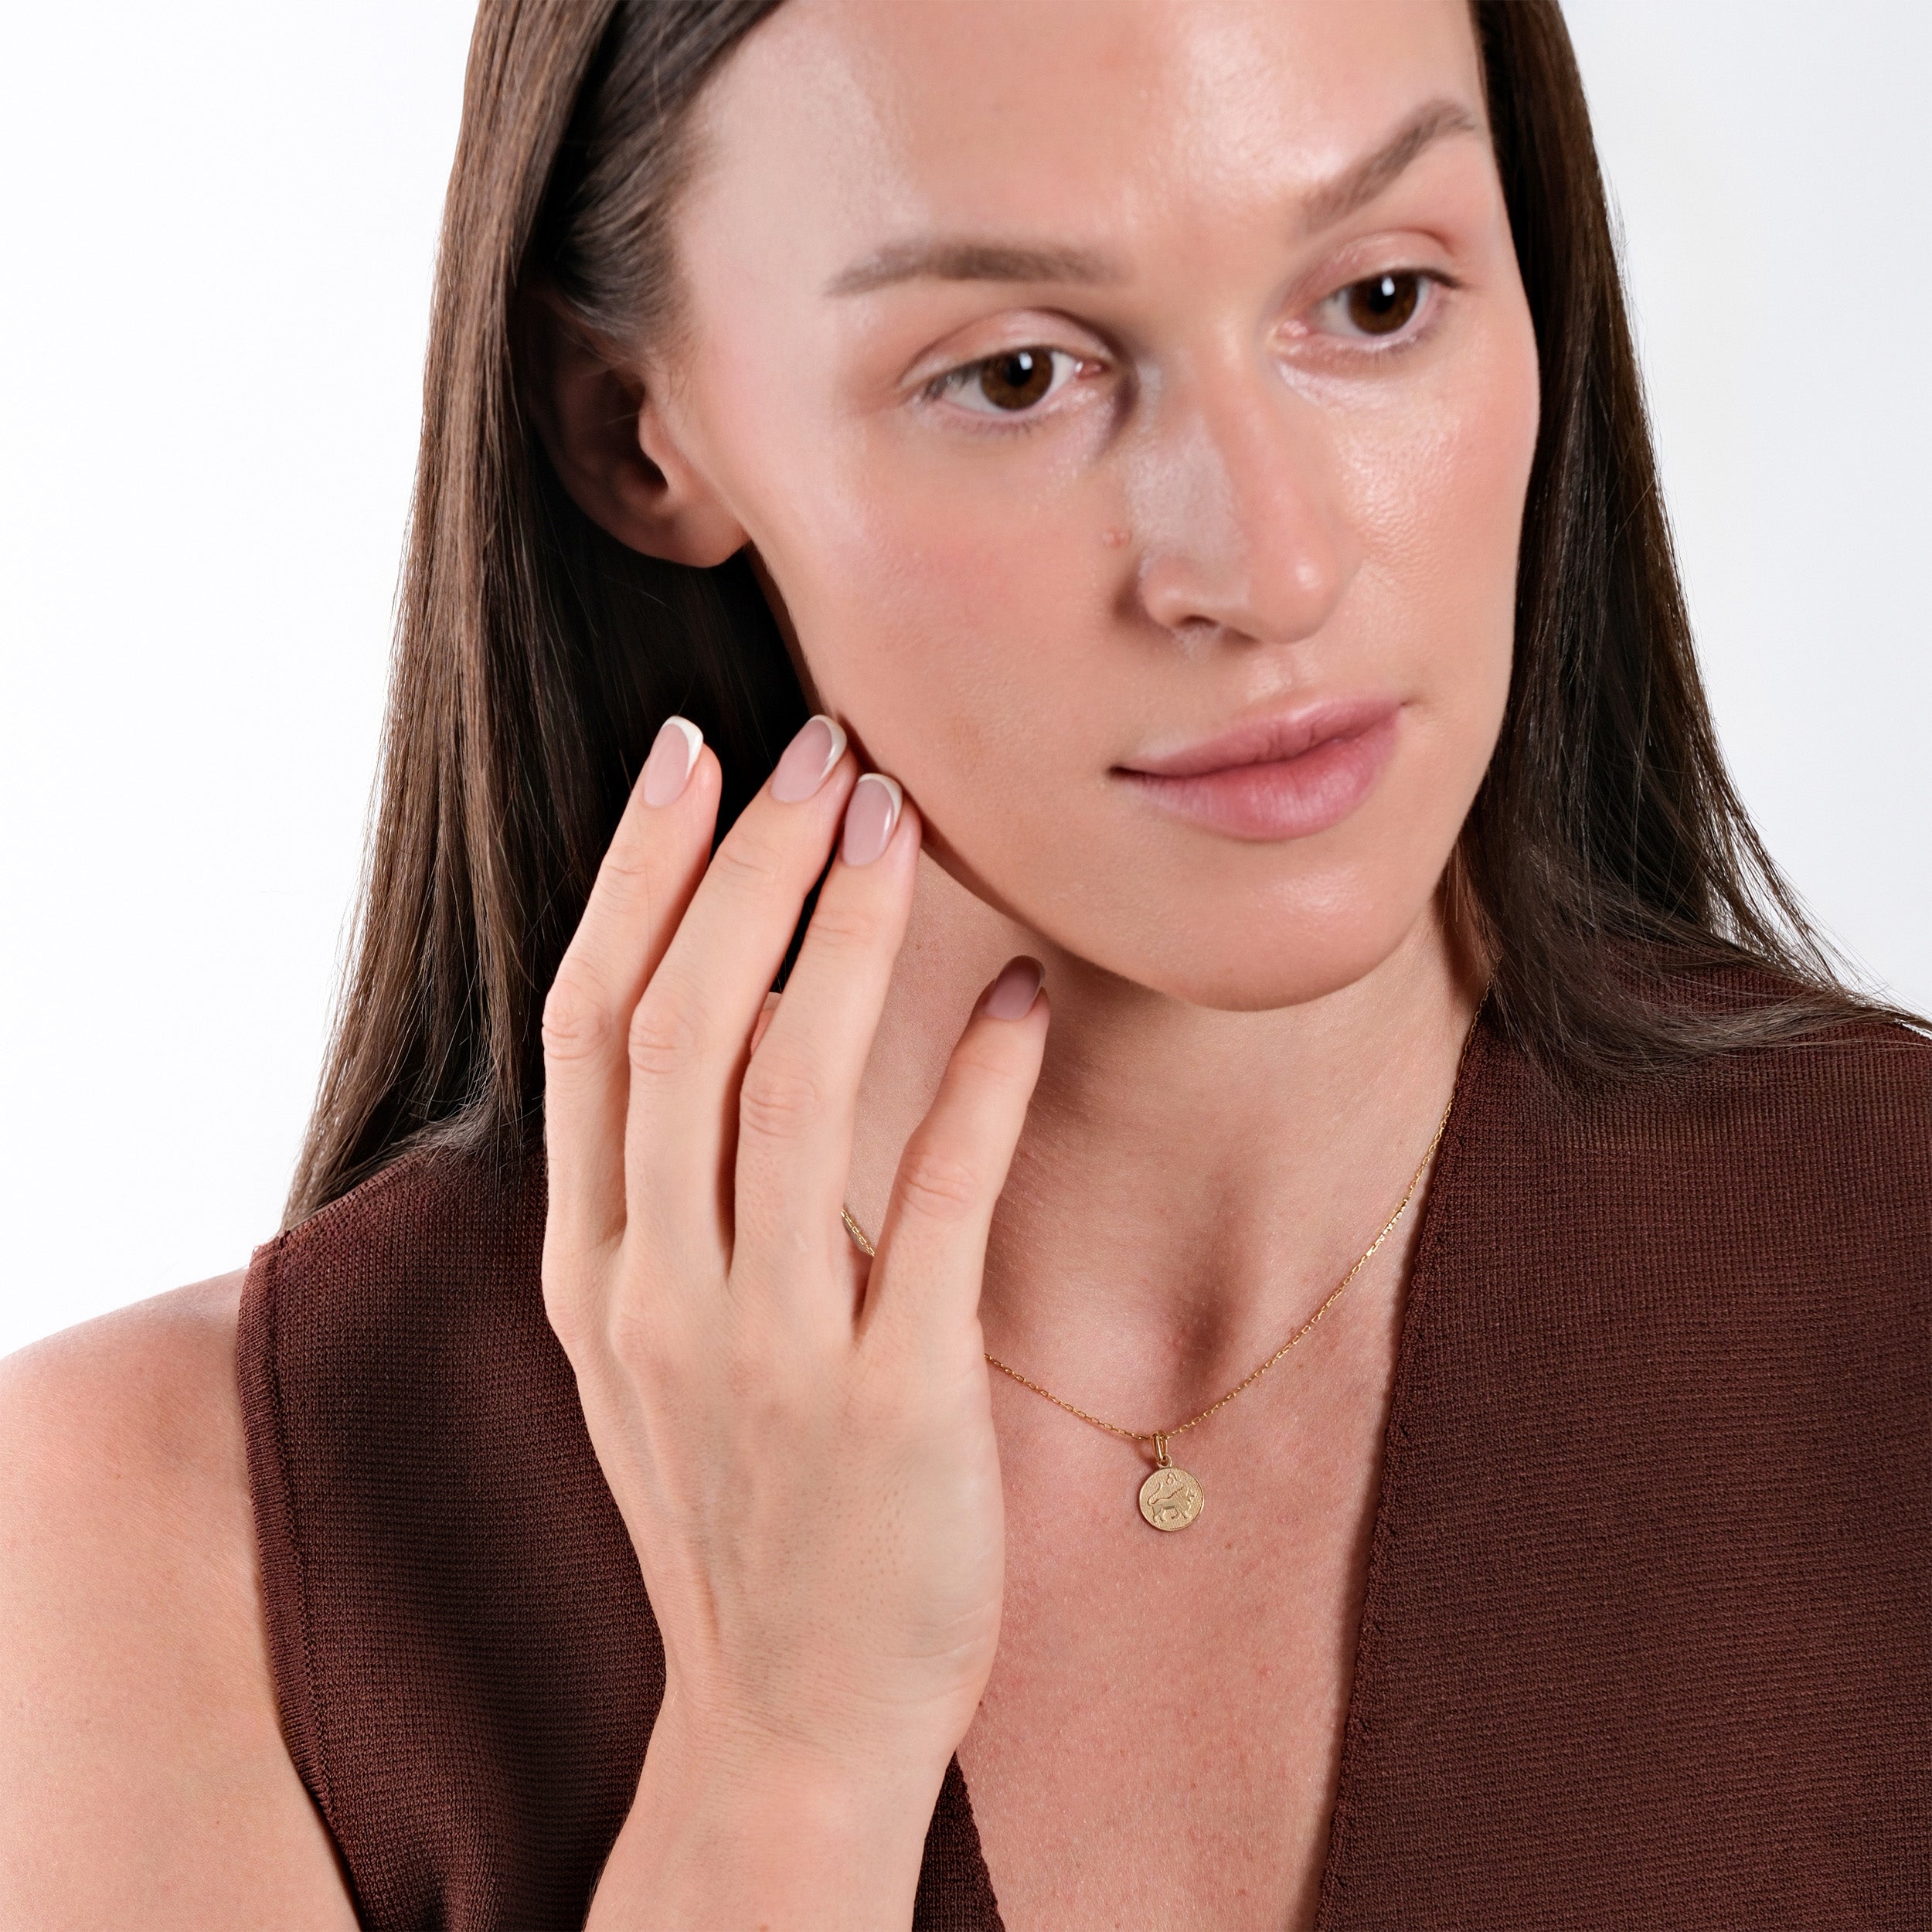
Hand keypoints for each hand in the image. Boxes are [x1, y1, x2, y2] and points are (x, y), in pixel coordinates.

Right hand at [540, 713, 1047, 1924]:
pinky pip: (932, 1205)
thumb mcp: (652, 1357)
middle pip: (678, 1024)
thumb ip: (662, 1206)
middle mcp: (658, 1295)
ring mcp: (767, 1352)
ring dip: (846, 933)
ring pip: (784, 1085)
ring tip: (904, 816)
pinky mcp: (892, 1401)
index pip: (589, 1027)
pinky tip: (1023, 998)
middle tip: (824, 747)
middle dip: (749, 866)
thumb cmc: (741, 1516)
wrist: (789, 1724)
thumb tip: (721, 1024)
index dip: (637, 878)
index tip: (692, 760)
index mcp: (594, 1271)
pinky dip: (975, 1084)